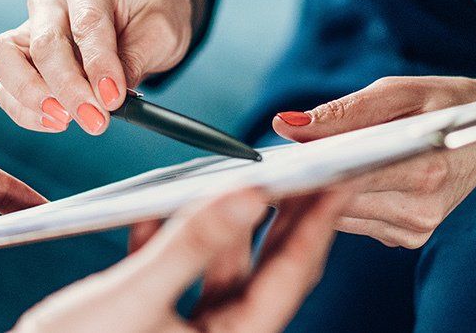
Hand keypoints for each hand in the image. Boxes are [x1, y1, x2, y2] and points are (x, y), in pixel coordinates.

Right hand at [0, 0, 200, 134]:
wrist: (136, 8)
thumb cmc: (147, 11)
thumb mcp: (160, 30)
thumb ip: (134, 61)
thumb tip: (109, 99)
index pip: (86, 23)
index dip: (99, 65)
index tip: (113, 98)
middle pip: (43, 44)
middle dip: (68, 89)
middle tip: (94, 119)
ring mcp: (30, 26)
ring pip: (3, 59)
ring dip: (32, 99)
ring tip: (66, 120)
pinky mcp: (21, 55)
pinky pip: (6, 86)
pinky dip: (26, 111)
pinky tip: (57, 120)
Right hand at [13, 187, 353, 331]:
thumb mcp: (133, 296)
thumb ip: (191, 244)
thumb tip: (249, 195)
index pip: (292, 273)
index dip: (319, 219)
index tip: (342, 172)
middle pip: (265, 267)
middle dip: (283, 213)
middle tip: (306, 160)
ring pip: (220, 267)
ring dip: (222, 222)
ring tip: (237, 171)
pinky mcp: (152, 325)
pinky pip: (176, 275)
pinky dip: (171, 238)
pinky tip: (160, 204)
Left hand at [266, 49, 475, 248]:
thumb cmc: (451, 104)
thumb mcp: (401, 92)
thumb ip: (343, 112)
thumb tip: (287, 125)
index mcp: (426, 169)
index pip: (348, 179)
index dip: (305, 173)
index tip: (271, 162)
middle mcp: (422, 208)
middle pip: (338, 203)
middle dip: (304, 183)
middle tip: (273, 162)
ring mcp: (415, 230)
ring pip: (341, 218)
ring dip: (317, 195)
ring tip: (301, 168)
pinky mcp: (408, 239)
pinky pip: (355, 223)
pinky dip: (338, 203)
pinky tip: (334, 183)